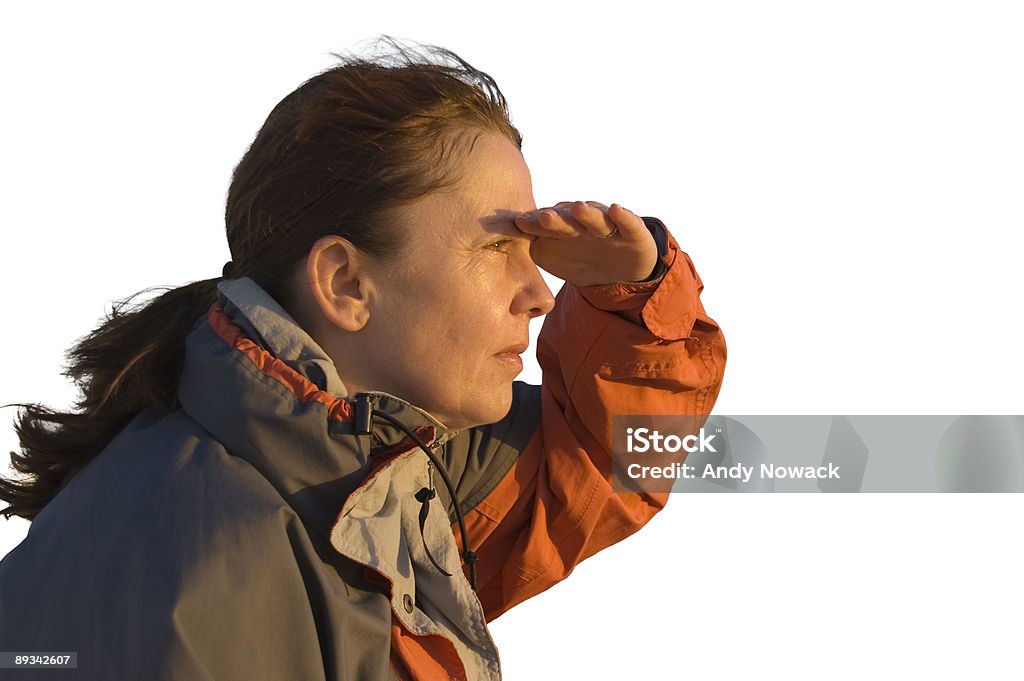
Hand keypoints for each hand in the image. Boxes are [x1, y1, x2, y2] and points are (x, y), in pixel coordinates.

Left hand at [514, 201, 658, 286]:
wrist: (621, 270)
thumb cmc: (581, 260)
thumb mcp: (556, 259)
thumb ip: (535, 253)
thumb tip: (507, 261)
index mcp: (562, 229)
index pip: (546, 224)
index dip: (534, 224)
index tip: (520, 223)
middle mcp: (582, 223)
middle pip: (568, 219)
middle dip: (557, 218)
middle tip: (544, 217)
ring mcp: (607, 226)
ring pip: (596, 217)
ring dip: (587, 213)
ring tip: (578, 209)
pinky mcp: (632, 231)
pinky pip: (628, 222)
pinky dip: (623, 216)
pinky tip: (616, 210)